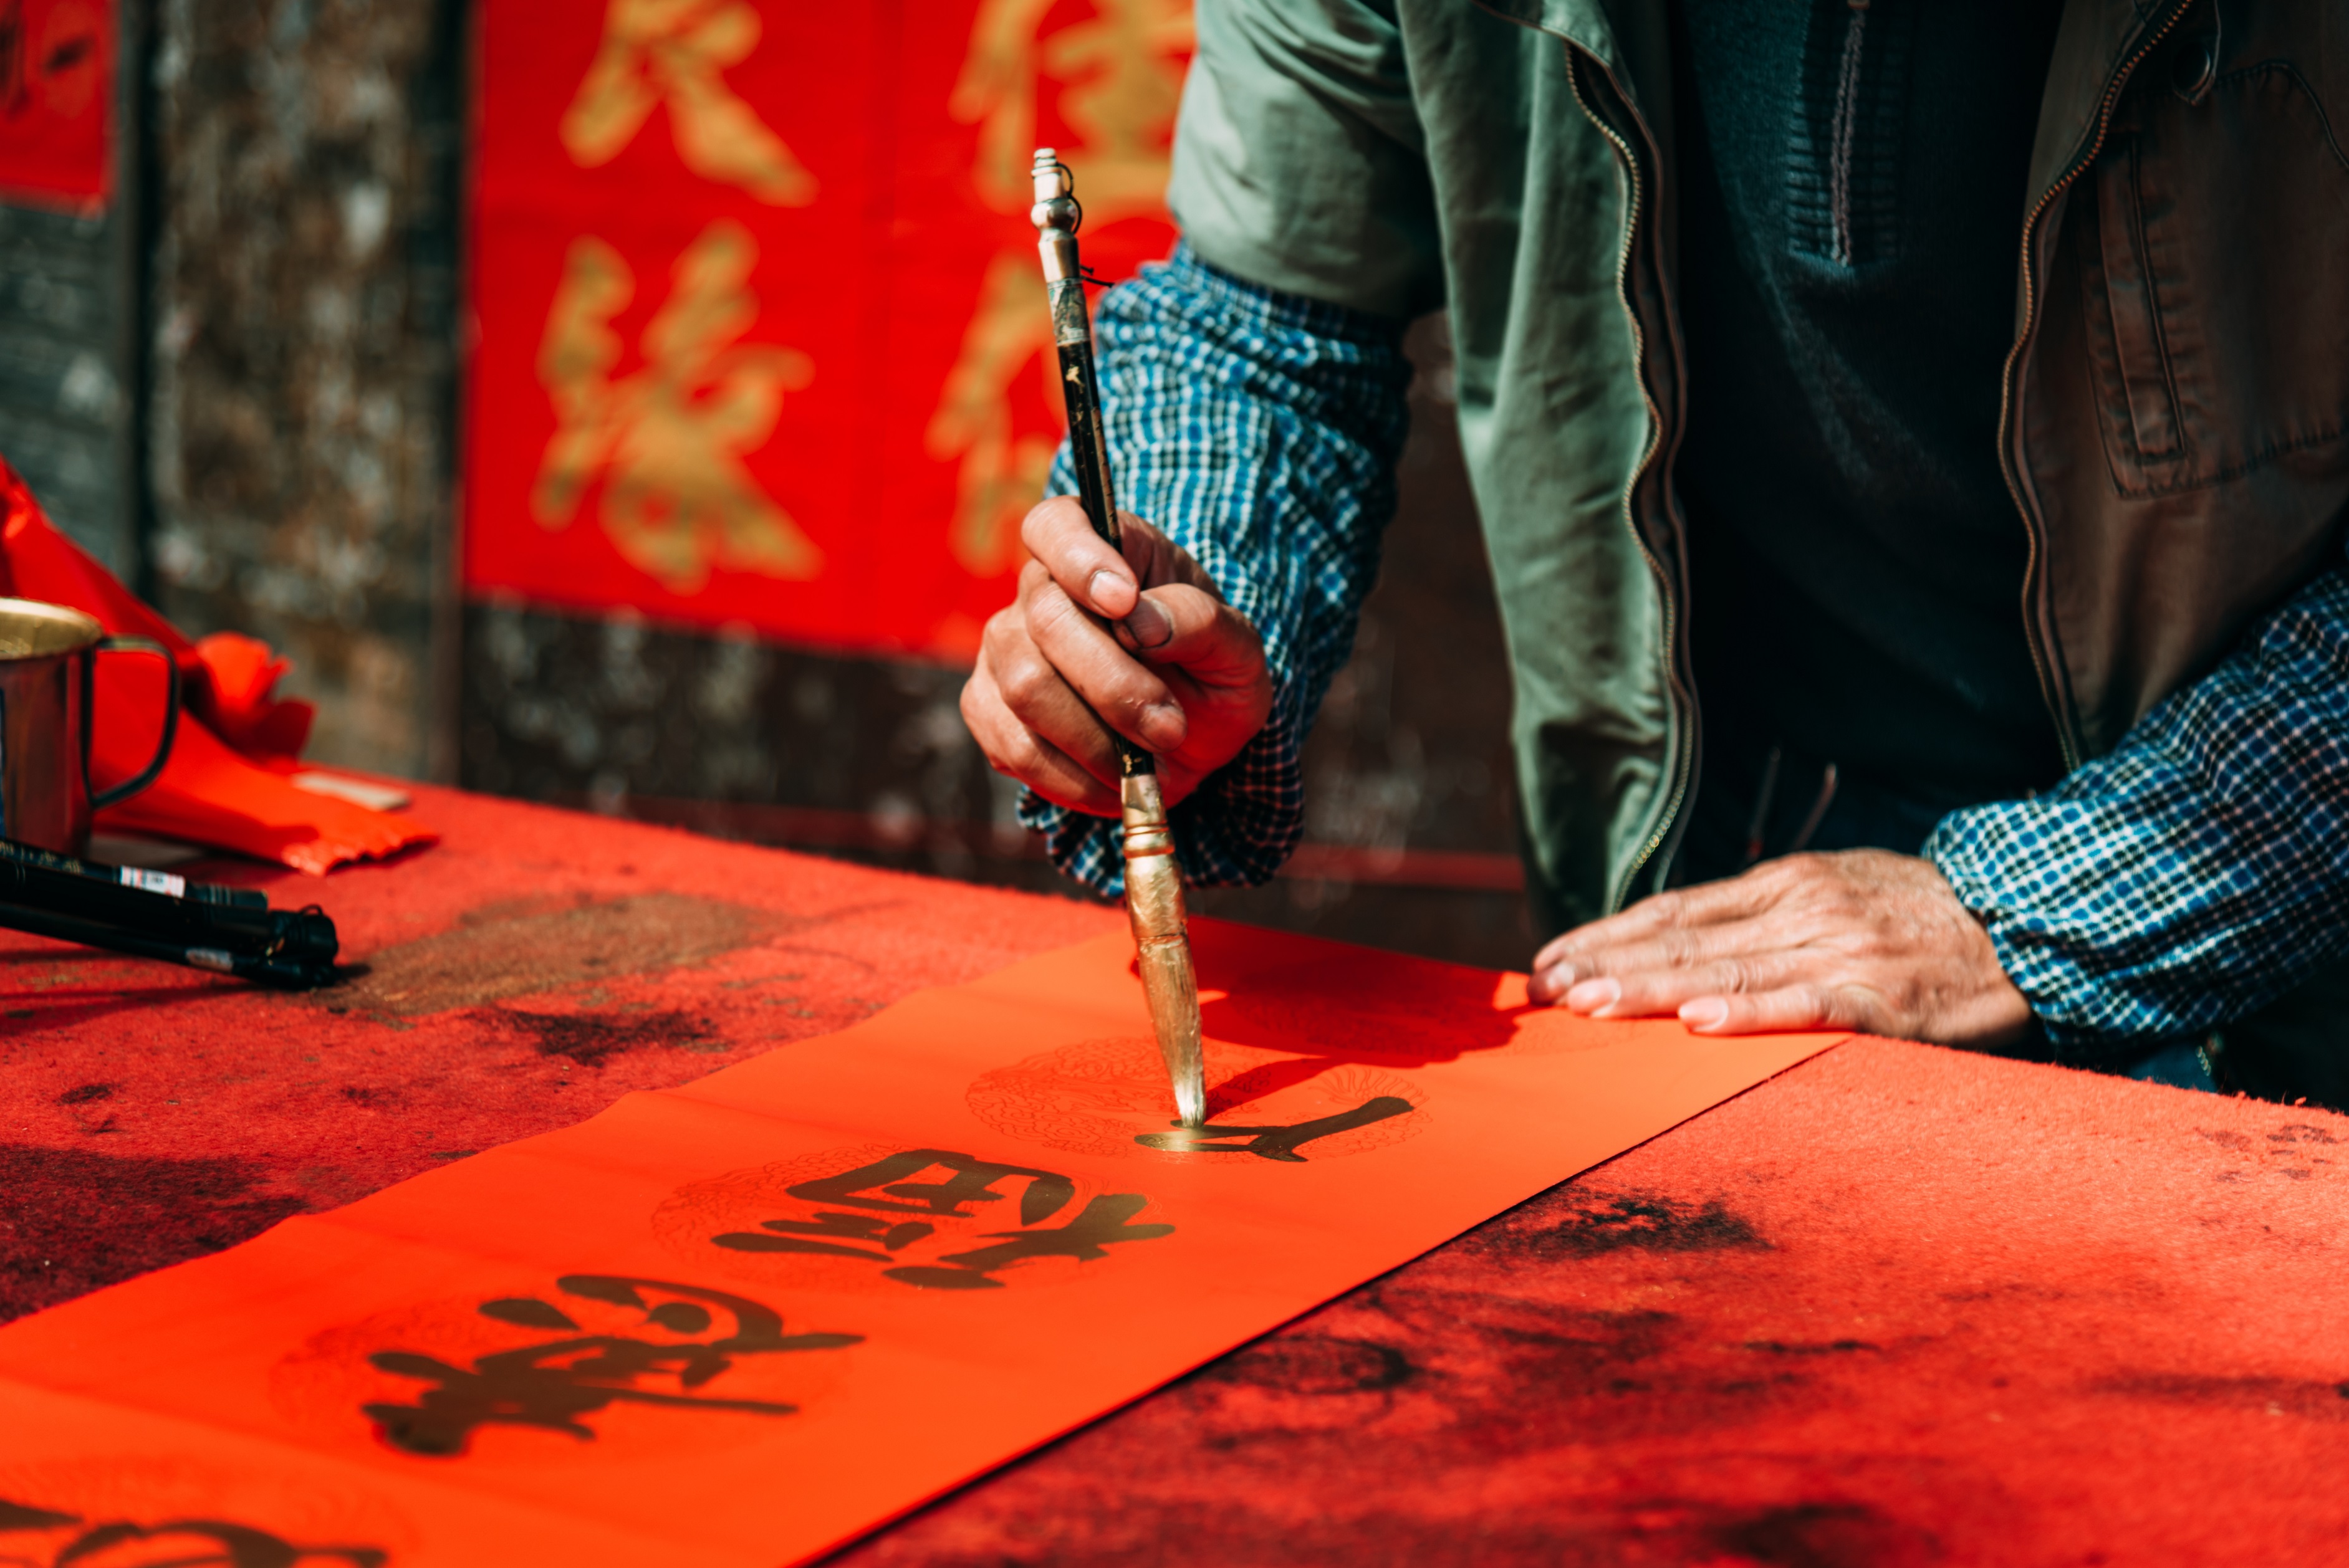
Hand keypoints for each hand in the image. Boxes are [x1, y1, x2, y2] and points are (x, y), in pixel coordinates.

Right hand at [962, 497, 1272, 816]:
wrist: (1190, 739)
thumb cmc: (1213, 676)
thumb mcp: (1238, 650)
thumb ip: (1202, 623)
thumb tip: (1141, 621)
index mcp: (1106, 549)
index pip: (1056, 525)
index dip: (1078, 557)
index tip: (1124, 601)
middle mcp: (1040, 589)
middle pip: (1045, 621)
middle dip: (1115, 687)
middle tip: (1171, 730)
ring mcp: (1004, 647)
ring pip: (1026, 689)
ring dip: (1098, 742)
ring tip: (1151, 765)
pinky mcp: (988, 708)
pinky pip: (1013, 746)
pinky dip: (1072, 779)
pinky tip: (1113, 781)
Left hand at [1524, 849, 2033, 1047]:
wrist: (2025, 924)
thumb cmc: (1917, 916)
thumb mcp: (1833, 890)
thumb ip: (1760, 915)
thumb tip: (1677, 943)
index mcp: (1785, 883)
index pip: (1674, 911)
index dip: (1608, 935)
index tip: (1550, 961)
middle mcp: (1801, 910)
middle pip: (1686, 940)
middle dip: (1608, 965)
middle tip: (1545, 991)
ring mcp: (1840, 951)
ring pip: (1728, 973)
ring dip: (1653, 991)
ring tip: (1591, 1005)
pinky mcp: (1882, 997)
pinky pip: (1806, 1008)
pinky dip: (1751, 1016)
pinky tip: (1700, 1025)